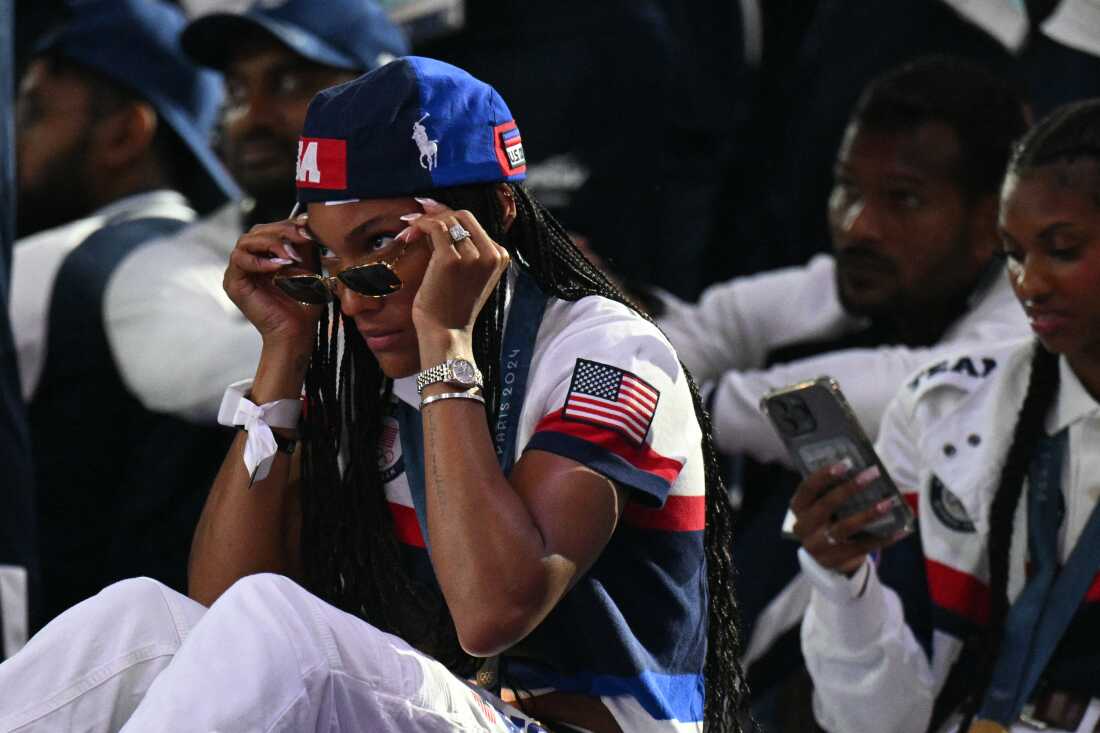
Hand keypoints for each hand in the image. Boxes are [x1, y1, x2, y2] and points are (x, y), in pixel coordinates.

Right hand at [224, 215, 321, 347]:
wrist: (297, 331)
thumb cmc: (305, 302)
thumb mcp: (308, 266)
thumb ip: (304, 244)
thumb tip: (305, 222)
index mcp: (265, 255)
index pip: (270, 228)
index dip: (287, 224)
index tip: (307, 228)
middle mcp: (249, 261)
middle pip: (257, 231)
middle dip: (282, 231)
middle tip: (301, 238)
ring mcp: (239, 271)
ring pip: (246, 241)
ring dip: (271, 244)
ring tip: (290, 257)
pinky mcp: (233, 283)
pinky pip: (239, 260)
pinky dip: (259, 260)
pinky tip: (278, 266)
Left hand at [404, 198, 510, 351]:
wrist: (446, 333)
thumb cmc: (452, 306)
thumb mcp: (468, 274)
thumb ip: (464, 247)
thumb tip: (438, 215)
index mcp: (500, 256)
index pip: (474, 224)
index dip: (448, 217)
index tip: (429, 218)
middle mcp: (491, 254)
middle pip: (463, 216)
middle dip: (437, 214)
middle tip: (416, 221)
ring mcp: (473, 256)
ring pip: (447, 220)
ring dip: (425, 221)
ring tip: (410, 231)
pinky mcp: (450, 260)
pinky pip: (434, 227)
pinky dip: (420, 225)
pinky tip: (410, 232)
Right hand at [790, 464, 908, 575]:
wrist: (826, 556)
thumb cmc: (828, 519)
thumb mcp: (822, 506)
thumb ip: (833, 490)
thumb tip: (864, 470)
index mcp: (798, 508)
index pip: (807, 489)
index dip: (824, 476)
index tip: (845, 463)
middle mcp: (802, 527)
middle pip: (824, 506)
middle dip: (848, 489)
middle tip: (872, 474)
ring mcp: (817, 546)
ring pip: (843, 528)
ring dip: (868, 514)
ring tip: (888, 503)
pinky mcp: (835, 560)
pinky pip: (862, 547)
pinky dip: (883, 538)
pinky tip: (900, 529)